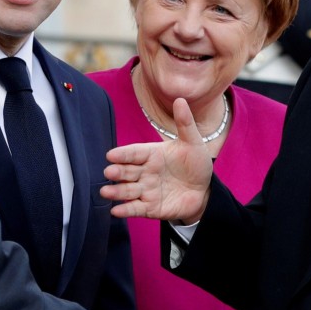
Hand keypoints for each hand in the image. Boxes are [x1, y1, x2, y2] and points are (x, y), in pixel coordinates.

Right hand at [101, 98, 212, 222]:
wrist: (204, 191)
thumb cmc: (196, 163)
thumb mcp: (193, 142)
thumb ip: (185, 123)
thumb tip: (179, 99)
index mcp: (152, 154)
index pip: (134, 152)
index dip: (123, 154)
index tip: (111, 155)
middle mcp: (145, 172)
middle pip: (127, 171)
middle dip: (117, 172)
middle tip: (108, 172)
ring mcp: (146, 190)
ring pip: (127, 190)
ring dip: (116, 191)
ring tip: (105, 192)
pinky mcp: (150, 208)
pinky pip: (135, 208)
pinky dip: (125, 210)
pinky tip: (115, 211)